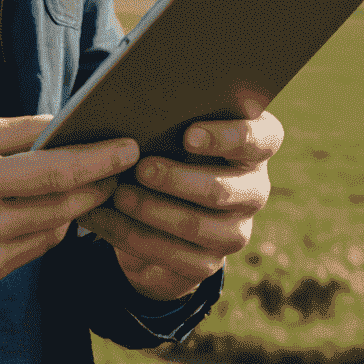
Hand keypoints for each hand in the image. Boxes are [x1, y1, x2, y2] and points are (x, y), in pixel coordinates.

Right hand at [0, 114, 139, 299]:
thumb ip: (11, 131)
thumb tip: (60, 124)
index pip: (55, 173)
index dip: (98, 161)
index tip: (127, 147)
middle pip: (64, 209)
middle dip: (100, 186)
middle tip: (121, 167)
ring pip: (52, 234)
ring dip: (76, 211)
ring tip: (89, 186)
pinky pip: (29, 254)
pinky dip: (45, 230)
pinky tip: (48, 211)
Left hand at [75, 104, 283, 302]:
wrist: (157, 195)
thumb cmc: (166, 137)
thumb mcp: (172, 120)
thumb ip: (170, 109)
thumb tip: (138, 100)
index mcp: (256, 144)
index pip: (261, 138)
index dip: (227, 137)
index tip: (188, 135)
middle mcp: (253, 188)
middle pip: (222, 189)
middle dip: (176, 179)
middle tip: (140, 167)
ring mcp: (236, 230)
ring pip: (198, 226)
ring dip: (153, 210)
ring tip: (118, 193)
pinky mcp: (209, 262)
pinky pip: (173, 256)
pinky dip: (132, 235)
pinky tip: (101, 218)